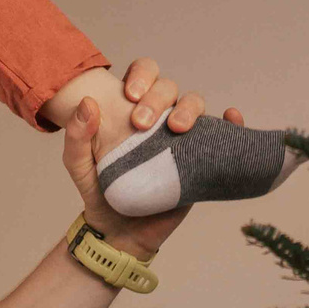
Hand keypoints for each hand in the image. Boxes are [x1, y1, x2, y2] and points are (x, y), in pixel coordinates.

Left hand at [61, 58, 247, 260]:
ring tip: (176, 128)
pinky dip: (232, 121)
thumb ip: (76, 136)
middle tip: (141, 123)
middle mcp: (159, 117)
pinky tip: (231, 117)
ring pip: (195, 104)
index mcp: (131, 109)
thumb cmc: (98, 192)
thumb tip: (87, 103)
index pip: (143, 75)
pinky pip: (222, 133)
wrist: (120, 233)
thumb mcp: (78, 165)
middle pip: (168, 87)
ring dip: (189, 107)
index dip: (141, 75)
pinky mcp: (200, 159)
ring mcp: (181, 137)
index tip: (130, 96)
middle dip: (158, 97)